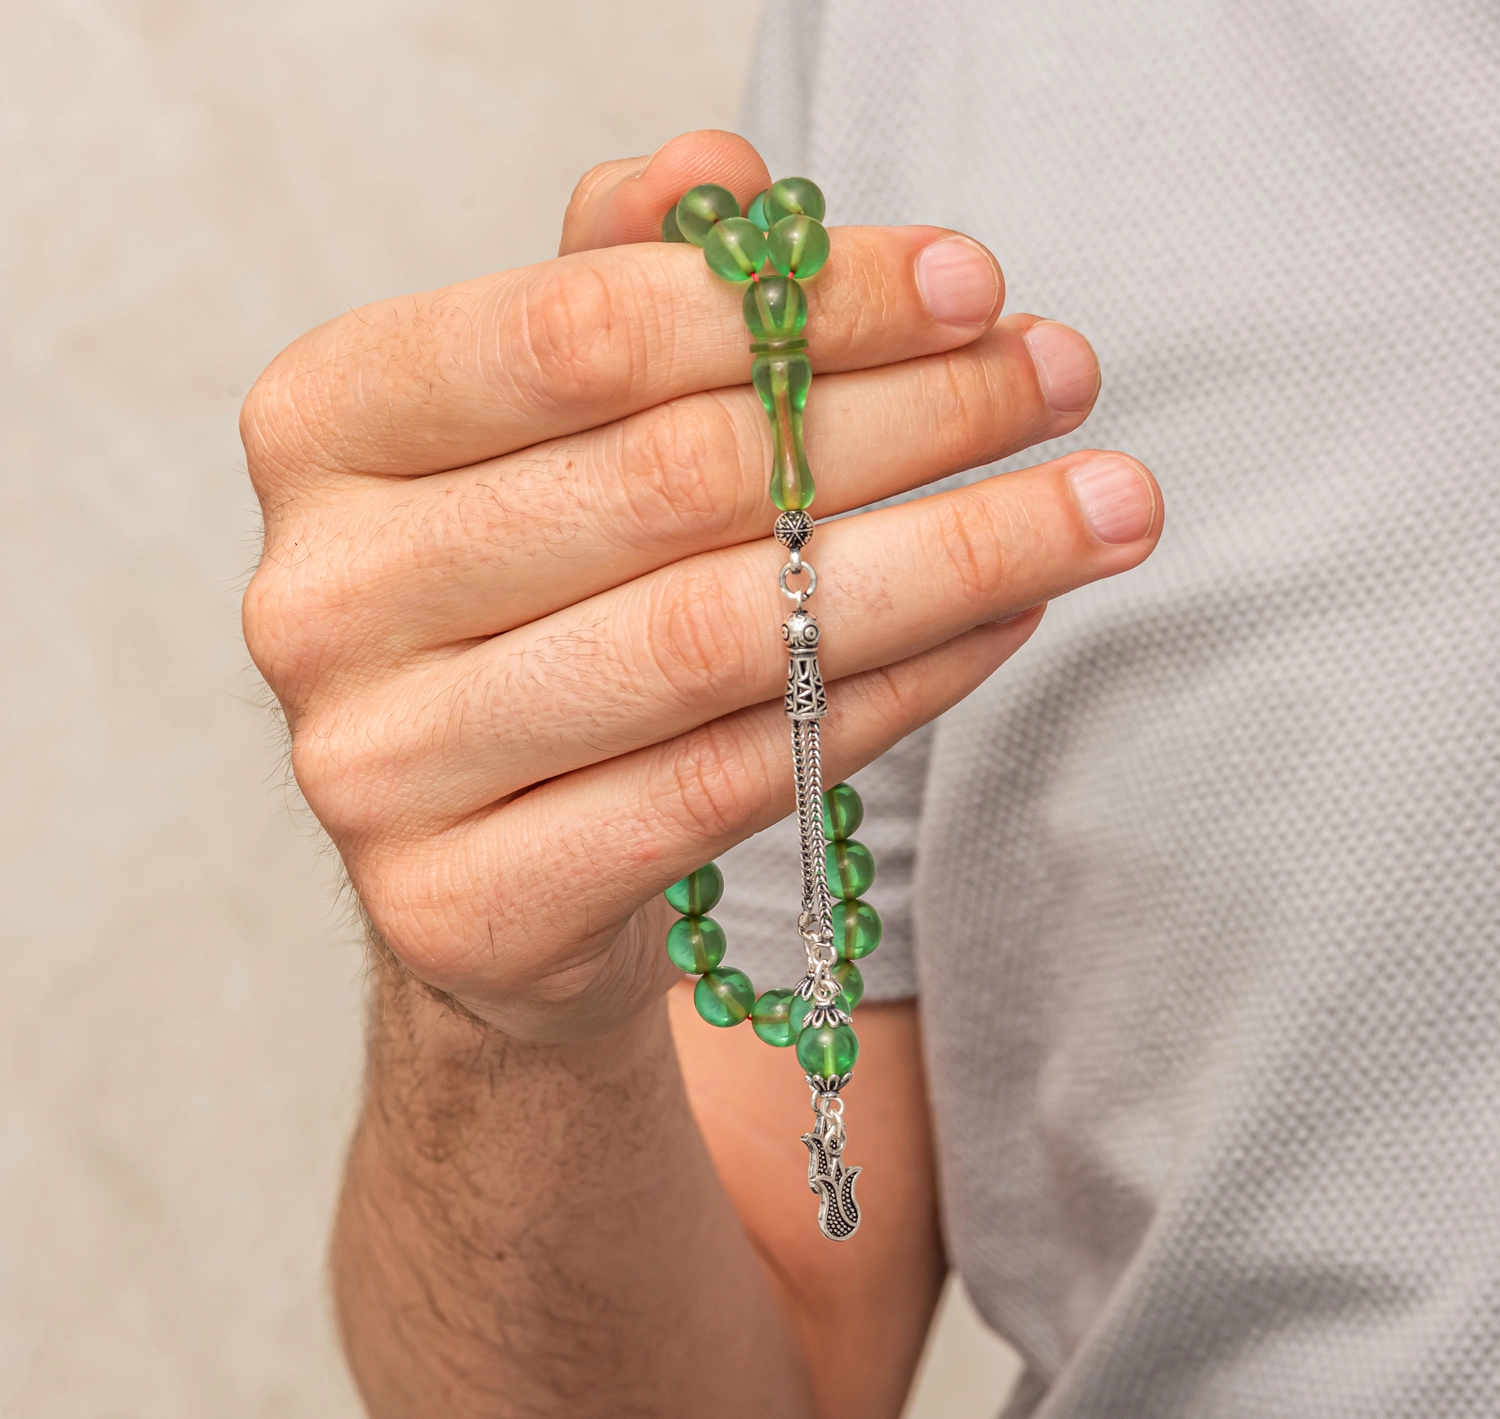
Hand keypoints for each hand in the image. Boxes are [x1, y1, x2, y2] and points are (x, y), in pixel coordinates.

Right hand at [241, 130, 1159, 1042]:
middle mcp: (320, 595)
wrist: (490, 864)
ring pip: (714, 642)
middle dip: (906, 420)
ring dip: (944, 562)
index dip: (798, 301)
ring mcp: (376, 766)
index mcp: (322, 430)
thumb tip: (720, 167)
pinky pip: (728, 780)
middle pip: (669, 483)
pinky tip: (1000, 626)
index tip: (974, 287)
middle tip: (1065, 382)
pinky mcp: (468, 900)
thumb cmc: (537, 609)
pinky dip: (892, 696)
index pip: (579, 330)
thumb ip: (612, 293)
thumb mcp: (552, 433)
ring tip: (1097, 509)